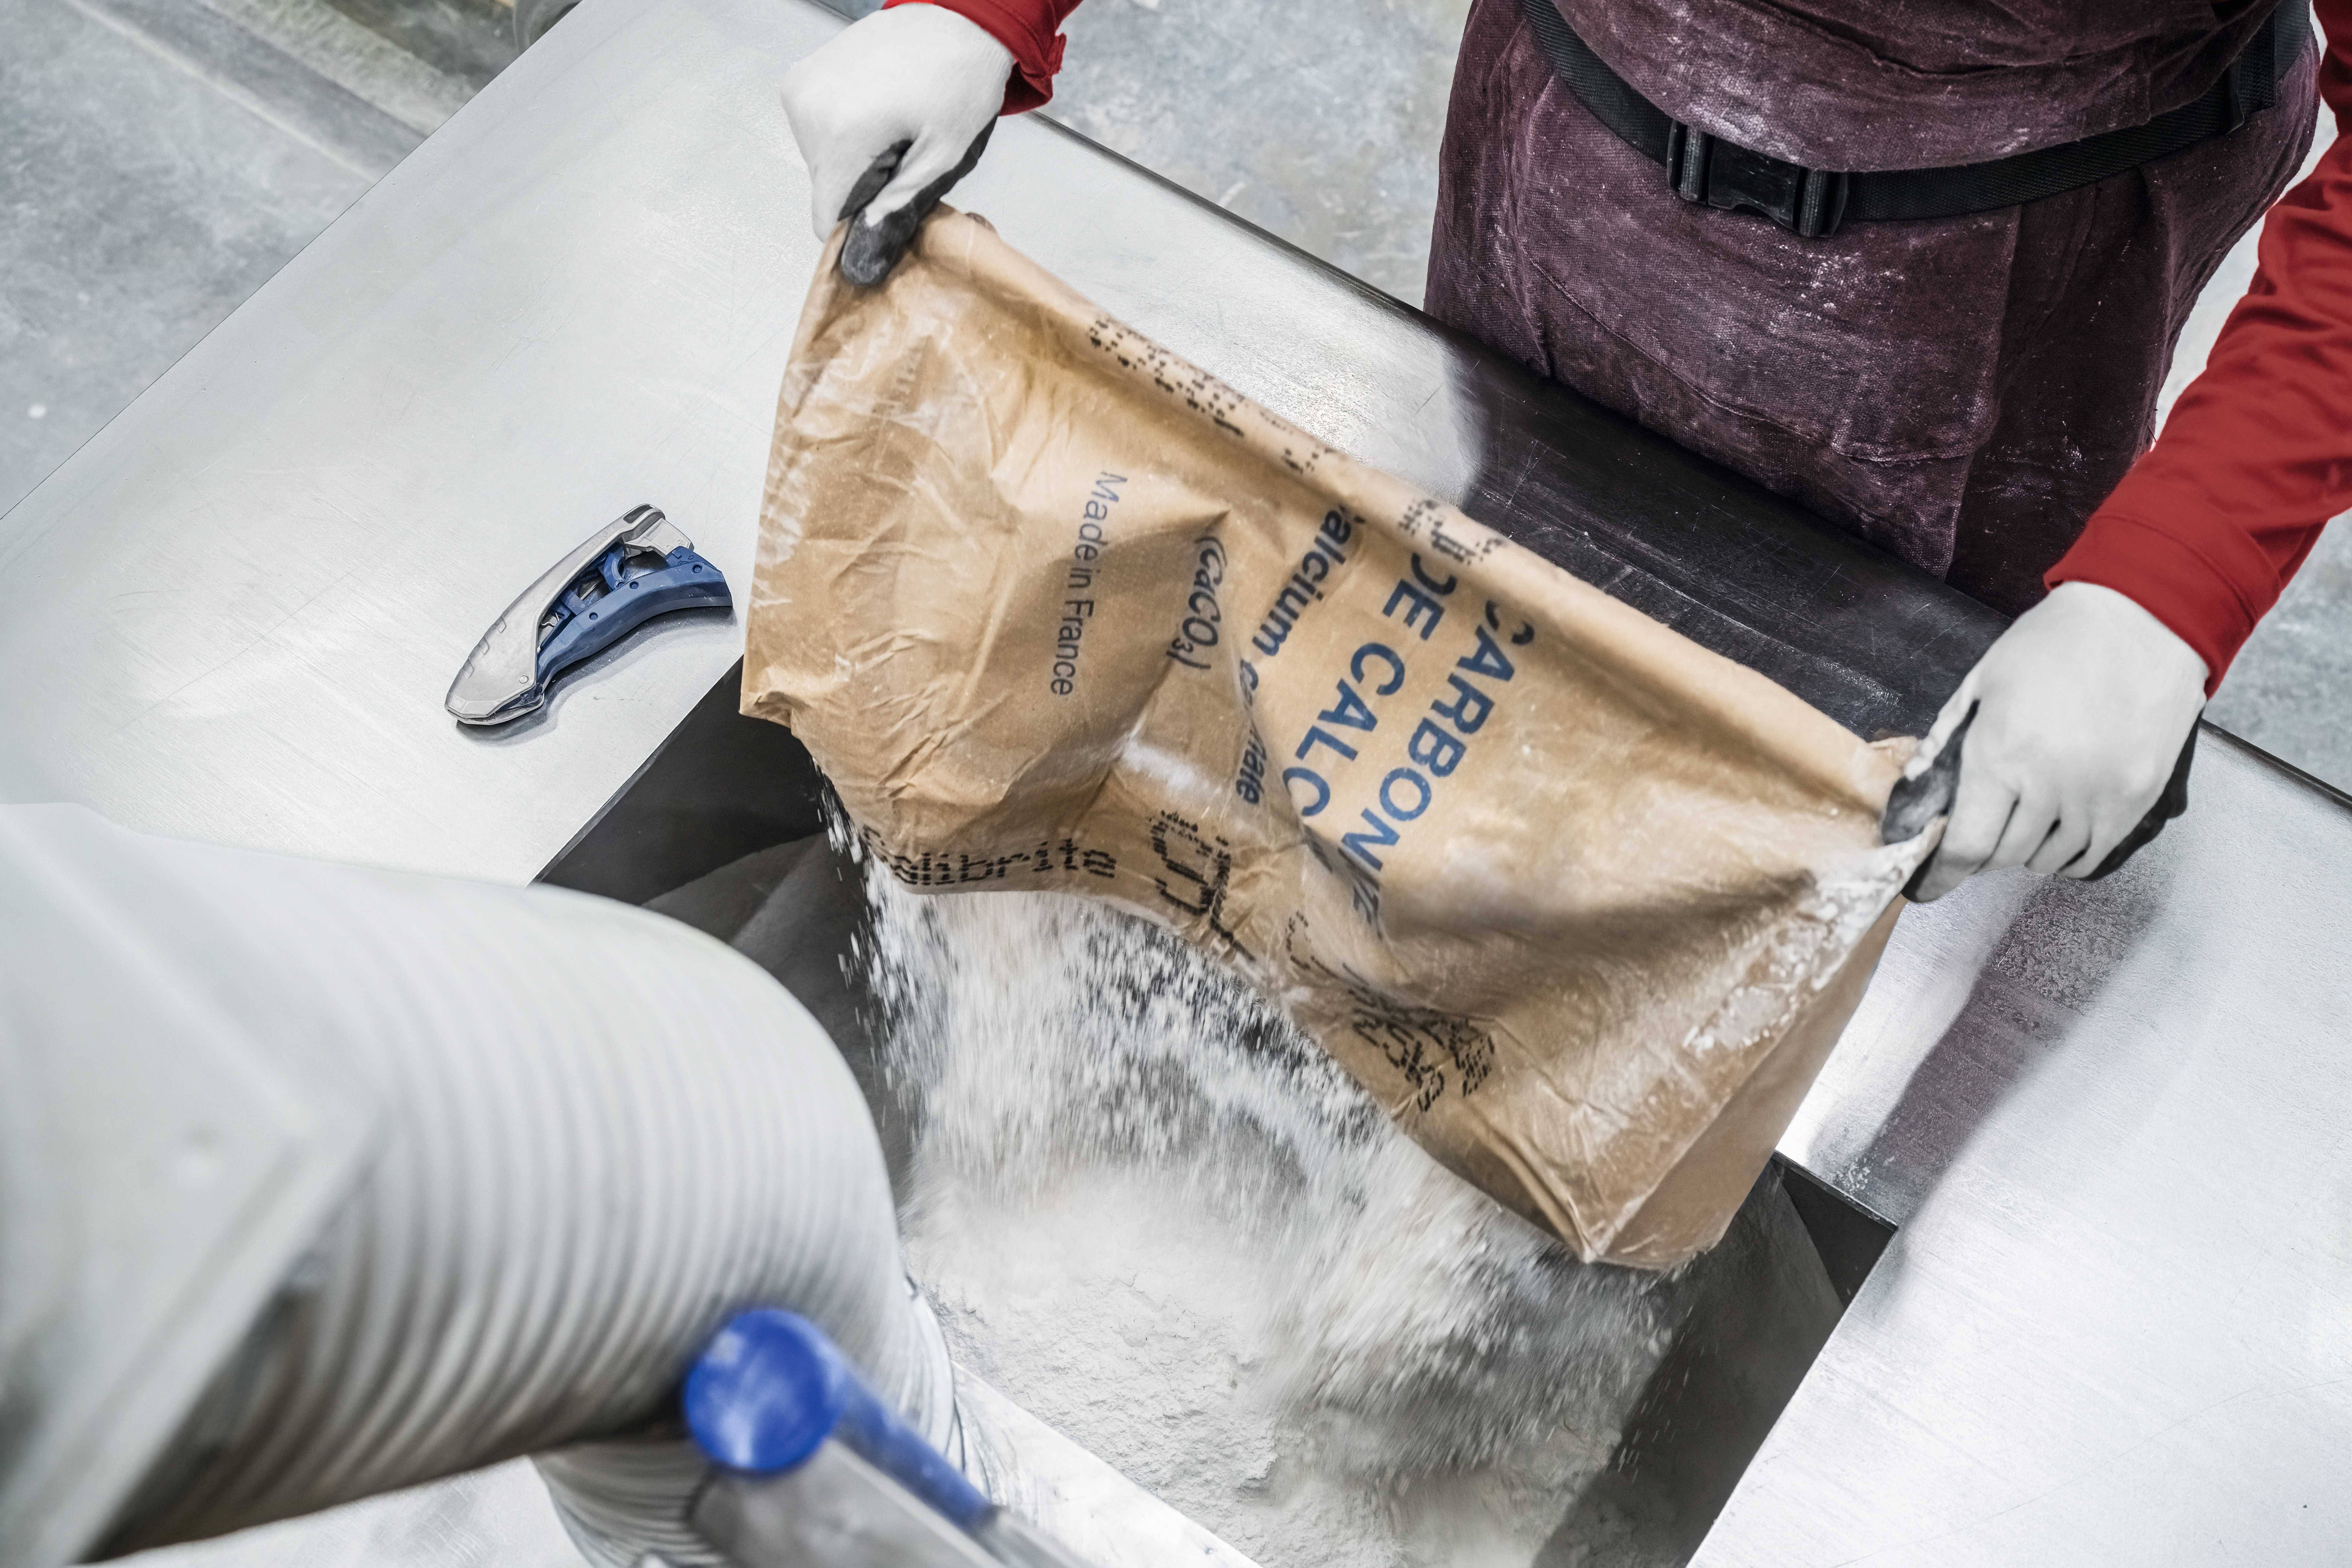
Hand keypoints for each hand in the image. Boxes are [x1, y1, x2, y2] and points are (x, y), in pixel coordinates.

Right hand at [781, 5, 1012, 241]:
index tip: (894, 203)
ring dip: (857, 160)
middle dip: (866, 186)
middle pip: (826, 190)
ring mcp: (800, 90)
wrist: (955, 19)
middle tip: (905, 149)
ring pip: (821, 164)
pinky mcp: (799, 79)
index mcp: (841, 134)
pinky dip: (845, 134)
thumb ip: (897, 209)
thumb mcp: (942, 157)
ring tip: (893, 125)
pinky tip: (876, 110)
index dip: (862, 225)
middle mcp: (808, 110)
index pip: (828, 219)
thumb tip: (863, 261)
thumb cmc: (959, 79)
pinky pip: (815, 133)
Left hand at [1908, 582, 2206, 901]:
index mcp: (2002, 753)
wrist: (2143, 619)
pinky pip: (2093, 855)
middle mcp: (2050, 784)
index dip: (1942, 873)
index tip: (1928, 886)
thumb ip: (1946, 738)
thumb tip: (1917, 785)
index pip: (1966, 844)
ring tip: (2021, 820)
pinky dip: (2068, 854)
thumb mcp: (1983, 682)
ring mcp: (2099, 796)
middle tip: (1978, 831)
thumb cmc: (2055, 643)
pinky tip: (2056, 832)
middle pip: (2004, 854)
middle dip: (1982, 851)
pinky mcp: (2136, 799)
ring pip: (2048, 859)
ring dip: (2024, 850)